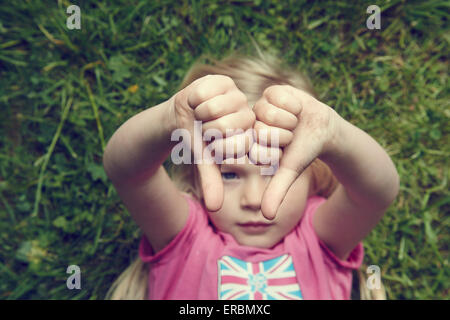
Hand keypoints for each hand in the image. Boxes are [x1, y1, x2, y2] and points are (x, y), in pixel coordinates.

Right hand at [172, 75, 254, 211]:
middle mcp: (247, 114)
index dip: (216, 143)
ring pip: (215, 107)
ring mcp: (237, 95)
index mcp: (248, 134)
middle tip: (205, 126)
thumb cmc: (197, 141)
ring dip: (200, 112)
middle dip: (207, 128)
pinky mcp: (223, 81)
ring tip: (202, 113)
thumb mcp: (204, 161)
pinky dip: (194, 98)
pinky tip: (198, 100)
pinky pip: (205, 91)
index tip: (211, 141)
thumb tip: (215, 208)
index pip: (236, 142)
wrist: (180, 118)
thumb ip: (212, 181)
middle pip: (226, 124)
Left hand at [251, 85, 339, 218]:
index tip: (285, 148)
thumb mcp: (291, 170)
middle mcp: (250, 125)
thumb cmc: (304, 151)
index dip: (277, 148)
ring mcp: (259, 107)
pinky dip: (293, 103)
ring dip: (290, 118)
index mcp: (250, 144)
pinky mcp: (270, 92)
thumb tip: (267, 216)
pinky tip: (295, 108)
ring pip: (269, 112)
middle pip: (261, 129)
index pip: (256, 146)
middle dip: (284, 133)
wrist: (322, 128)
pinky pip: (277, 96)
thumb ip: (277, 191)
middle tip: (291, 133)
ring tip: (294, 121)